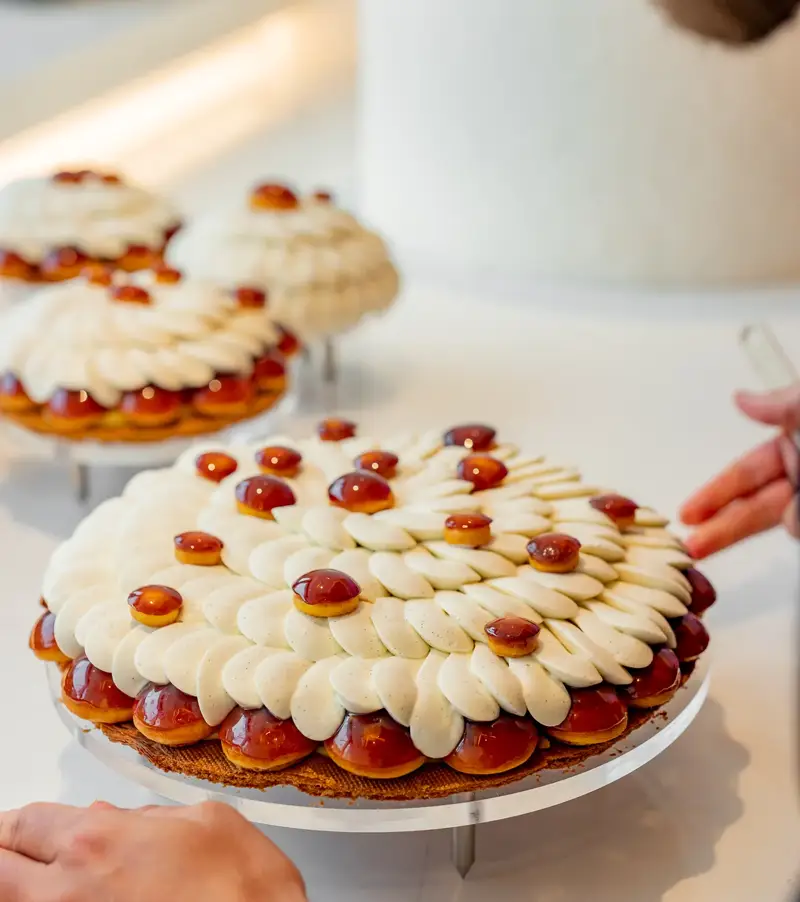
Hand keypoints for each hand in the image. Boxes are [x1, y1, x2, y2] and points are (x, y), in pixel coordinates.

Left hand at [0, 801, 306, 901]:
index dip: (15, 824)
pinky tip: (78, 899)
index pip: (23, 823)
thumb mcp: (205, 819)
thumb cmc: (245, 890)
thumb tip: (120, 823)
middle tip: (14, 852)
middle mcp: (68, 895)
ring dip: (20, 887)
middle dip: (5, 855)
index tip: (18, 829)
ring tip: (40, 879)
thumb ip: (149, 818)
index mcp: (97, 844)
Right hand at [680, 385, 798, 558]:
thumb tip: (741, 398)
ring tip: (791, 514)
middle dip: (720, 528)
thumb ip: (782, 406)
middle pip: (755, 506)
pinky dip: (797, 523)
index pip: (745, 473)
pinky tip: (796, 518)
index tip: (686, 514)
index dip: (714, 493)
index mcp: (796, 442)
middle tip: (691, 548)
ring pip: (786, 521)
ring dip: (785, 519)